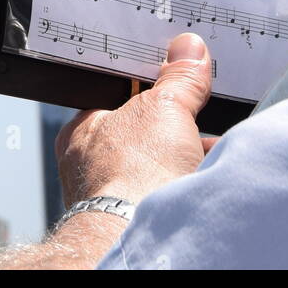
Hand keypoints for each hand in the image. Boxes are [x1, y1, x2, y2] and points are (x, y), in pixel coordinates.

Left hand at [55, 33, 212, 208]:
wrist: (141, 238)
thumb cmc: (134, 173)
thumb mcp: (166, 106)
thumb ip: (179, 78)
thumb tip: (189, 49)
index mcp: (82, 131)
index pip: (115, 97)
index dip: (148, 88)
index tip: (174, 82)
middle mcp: (90, 166)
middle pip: (141, 133)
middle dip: (174, 128)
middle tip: (197, 118)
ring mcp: (111, 198)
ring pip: (155, 167)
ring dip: (183, 158)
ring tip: (205, 152)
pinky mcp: (134, 222)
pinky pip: (164, 194)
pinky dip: (186, 186)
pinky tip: (203, 180)